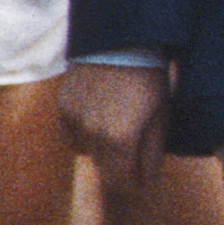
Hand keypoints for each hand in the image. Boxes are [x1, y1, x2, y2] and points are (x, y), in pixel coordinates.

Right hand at [58, 60, 170, 180]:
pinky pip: (72, 135)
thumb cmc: (149, 76)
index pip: (122, 184)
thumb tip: (146, 183)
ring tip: (119, 124)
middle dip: (121, 168)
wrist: (119, 39)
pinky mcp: (62, 108)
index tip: (143, 181)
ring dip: (103, 149)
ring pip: (88, 153)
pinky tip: (100, 114)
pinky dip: (85, 133)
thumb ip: (152, 154)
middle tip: (137, 151)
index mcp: (120, 139)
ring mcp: (73, 121)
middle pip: (105, 171)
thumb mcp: (161, 116)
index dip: (135, 186)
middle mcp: (91, 134)